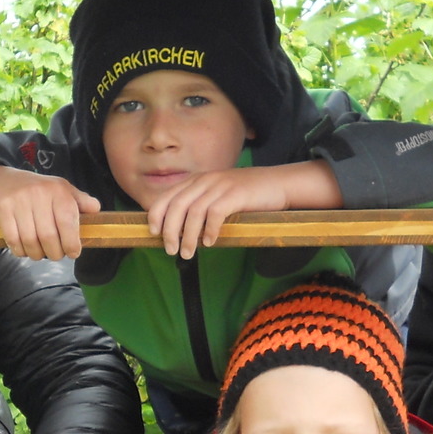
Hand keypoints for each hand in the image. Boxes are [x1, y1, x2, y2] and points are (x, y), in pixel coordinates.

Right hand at [0, 165, 99, 261]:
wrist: (1, 180)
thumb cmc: (38, 189)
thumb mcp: (61, 189)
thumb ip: (80, 201)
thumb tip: (96, 209)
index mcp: (58, 190)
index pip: (68, 222)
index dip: (72, 243)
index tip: (73, 252)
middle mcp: (39, 194)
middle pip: (49, 236)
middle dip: (54, 253)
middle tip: (55, 255)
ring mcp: (19, 201)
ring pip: (30, 241)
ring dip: (37, 254)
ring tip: (40, 253)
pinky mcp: (2, 209)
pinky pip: (13, 240)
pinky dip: (21, 251)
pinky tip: (25, 250)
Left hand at [147, 161, 339, 258]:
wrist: (278, 183)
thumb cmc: (247, 195)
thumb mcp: (218, 194)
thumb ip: (200, 204)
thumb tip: (180, 229)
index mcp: (197, 180)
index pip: (167, 196)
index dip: (156, 215)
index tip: (154, 233)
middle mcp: (205, 180)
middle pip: (177, 206)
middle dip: (170, 231)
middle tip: (170, 250)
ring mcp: (220, 186)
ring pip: (194, 212)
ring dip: (188, 237)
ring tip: (187, 253)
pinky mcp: (235, 194)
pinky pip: (215, 214)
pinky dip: (209, 231)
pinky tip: (210, 243)